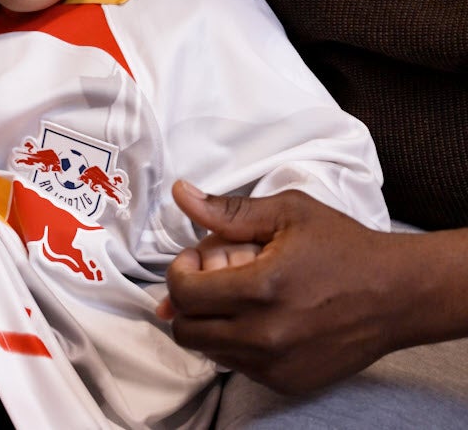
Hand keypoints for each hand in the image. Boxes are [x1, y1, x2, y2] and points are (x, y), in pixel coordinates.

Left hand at [156, 180, 404, 393]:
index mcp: (261, 289)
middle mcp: (265, 335)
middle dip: (187, 300)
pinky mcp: (288, 382)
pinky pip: (237, 366)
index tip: (197, 258)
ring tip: (238, 295)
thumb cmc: (343, 247)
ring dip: (209, 322)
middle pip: (186, 330)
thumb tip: (182, 194)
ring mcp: (276, 365)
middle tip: (212, 277)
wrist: (396, 294)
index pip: (184, 294)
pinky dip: (235, 343)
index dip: (180, 271)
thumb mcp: (286, 212)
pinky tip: (257, 317)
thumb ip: (228, 210)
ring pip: (208, 350)